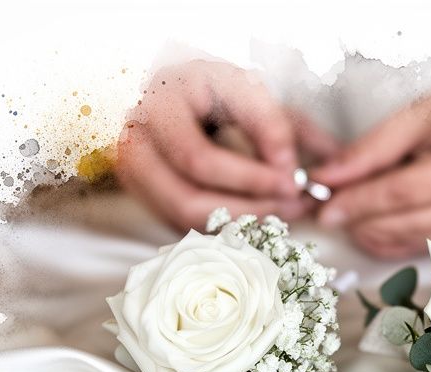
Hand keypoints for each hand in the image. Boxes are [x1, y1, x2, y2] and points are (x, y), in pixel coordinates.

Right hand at [115, 60, 338, 229]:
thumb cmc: (213, 88)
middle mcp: (136, 138)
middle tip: (294, 205)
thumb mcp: (248, 91)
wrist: (173, 93)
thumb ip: (277, 126)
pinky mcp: (142, 192)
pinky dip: (225, 224)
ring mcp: (132, 168)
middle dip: (249, 208)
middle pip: (188, 198)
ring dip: (241, 222)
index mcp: (160, 104)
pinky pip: (183, 223)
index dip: (251, 178)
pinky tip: (260, 211)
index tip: (295, 180)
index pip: (200, 159)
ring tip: (285, 211)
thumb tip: (298, 173)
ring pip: (184, 218)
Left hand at [312, 87, 430, 257]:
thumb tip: (330, 175)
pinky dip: (397, 239)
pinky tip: (376, 225)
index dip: (359, 202)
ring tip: (350, 212)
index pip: (403, 192)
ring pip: (415, 241)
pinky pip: (429, 248)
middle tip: (328, 209)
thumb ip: (375, 147)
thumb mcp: (426, 113)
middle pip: (407, 222)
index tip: (325, 205)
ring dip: (375, 232)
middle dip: (360, 219)